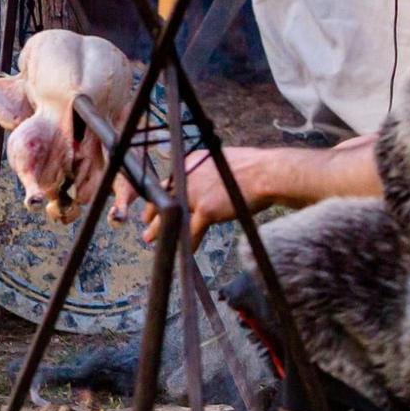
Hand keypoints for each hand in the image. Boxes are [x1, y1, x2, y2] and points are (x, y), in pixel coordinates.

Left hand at [142, 148, 266, 248]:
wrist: (264, 174)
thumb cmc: (252, 167)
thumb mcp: (219, 159)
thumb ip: (206, 169)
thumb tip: (205, 177)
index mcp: (190, 162)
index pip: (170, 180)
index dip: (162, 193)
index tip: (157, 201)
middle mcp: (187, 176)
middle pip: (163, 197)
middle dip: (152, 211)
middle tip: (145, 221)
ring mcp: (194, 193)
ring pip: (171, 216)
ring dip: (160, 230)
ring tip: (150, 239)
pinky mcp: (206, 209)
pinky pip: (192, 232)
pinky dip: (188, 243)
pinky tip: (186, 251)